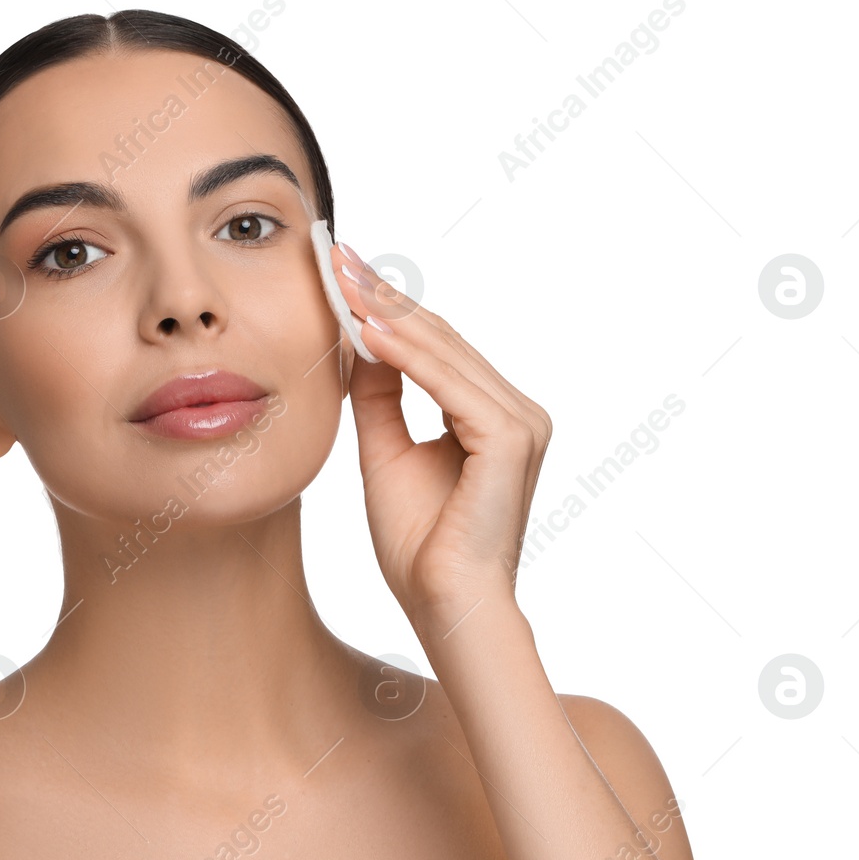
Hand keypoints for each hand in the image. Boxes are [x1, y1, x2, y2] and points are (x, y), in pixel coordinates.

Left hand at [332, 243, 550, 623]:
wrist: (444, 604)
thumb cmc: (419, 546)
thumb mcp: (386, 452)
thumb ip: (379, 397)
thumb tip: (359, 341)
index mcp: (494, 417)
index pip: (436, 347)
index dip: (388, 307)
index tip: (343, 271)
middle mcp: (517, 413)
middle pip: (441, 338)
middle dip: (384, 295)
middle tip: (337, 255)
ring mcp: (520, 423)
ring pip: (445, 351)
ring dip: (389, 313)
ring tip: (342, 279)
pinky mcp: (510, 438)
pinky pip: (448, 383)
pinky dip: (406, 353)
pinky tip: (365, 329)